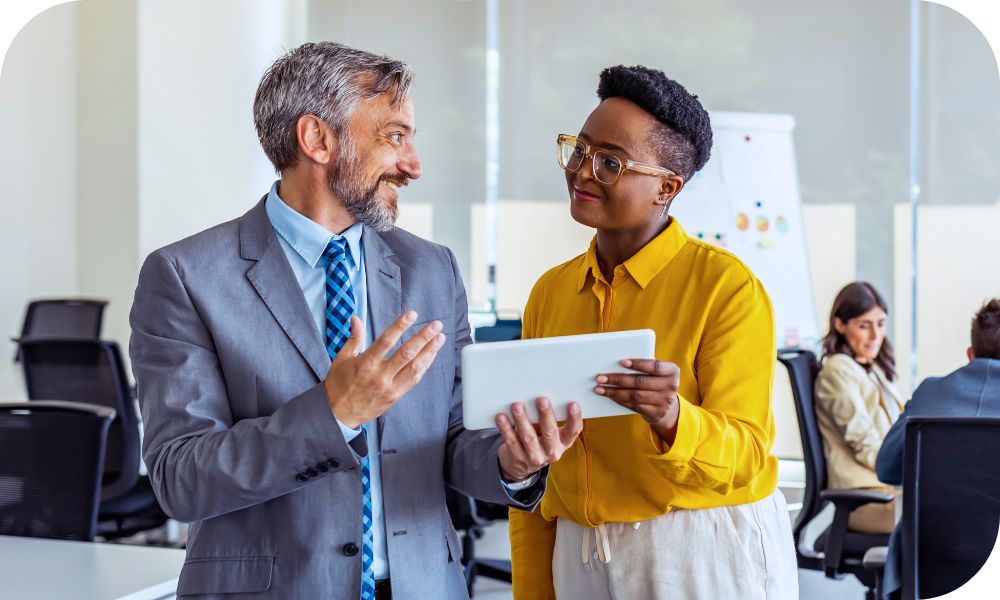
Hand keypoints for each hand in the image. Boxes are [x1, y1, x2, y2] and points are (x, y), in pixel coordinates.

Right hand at [324, 310, 445, 428]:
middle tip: (436, 325)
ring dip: (429, 351)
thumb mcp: (341, 359)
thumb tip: (356, 318)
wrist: (338, 415)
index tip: (412, 314)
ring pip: (414, 367)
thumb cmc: (339, 386)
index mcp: (365, 364)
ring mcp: (390, 387)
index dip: (400, 326)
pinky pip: (414, 379)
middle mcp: (380, 375)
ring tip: (440, 338)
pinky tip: (431, 355)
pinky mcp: (395, 396)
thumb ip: (354, 338)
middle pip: (406, 353)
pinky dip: (424, 366)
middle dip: (423, 337)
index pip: (386, 341)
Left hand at [496, 397, 582, 480]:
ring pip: (529, 437)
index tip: (573, 404)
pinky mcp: (518, 458)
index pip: (574, 431)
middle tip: (542, 400)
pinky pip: (511, 441)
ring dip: (522, 420)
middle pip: (550, 433)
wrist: (521, 466)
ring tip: (517, 406)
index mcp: (564, 442)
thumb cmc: (538, 440)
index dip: (575, 418)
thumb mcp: (548, 433)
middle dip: (546, 415)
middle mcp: (552, 452)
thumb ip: (547, 419)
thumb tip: (539, 396)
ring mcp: (535, 457)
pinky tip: (502, 417)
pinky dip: (506, 428)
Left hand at [596, 359, 680, 444]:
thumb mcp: (657, 373)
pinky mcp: (655, 413)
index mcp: (672, 371)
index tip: (621, 362)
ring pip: (634, 395)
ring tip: (599, 388)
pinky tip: (609, 396)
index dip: (638, 364)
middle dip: (618, 379)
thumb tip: (615, 363)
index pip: (655, 366)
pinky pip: (634, 406)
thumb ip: (644, 367)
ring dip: (614, 392)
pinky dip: (619, 400)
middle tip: (600, 377)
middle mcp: (670, 386)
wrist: (667, 407)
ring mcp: (664, 402)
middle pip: (640, 382)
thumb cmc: (656, 382)